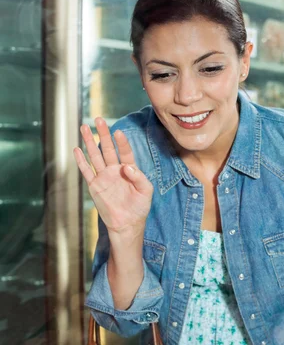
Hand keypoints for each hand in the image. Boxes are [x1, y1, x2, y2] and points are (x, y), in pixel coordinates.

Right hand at [74, 118, 153, 234]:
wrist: (127, 224)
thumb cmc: (139, 208)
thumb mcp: (146, 192)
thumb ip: (140, 177)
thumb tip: (126, 166)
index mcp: (129, 169)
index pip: (124, 152)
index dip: (122, 142)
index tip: (118, 132)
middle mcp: (115, 170)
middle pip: (107, 149)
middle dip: (103, 134)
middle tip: (99, 120)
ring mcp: (104, 177)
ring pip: (95, 156)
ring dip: (89, 142)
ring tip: (85, 127)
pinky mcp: (95, 186)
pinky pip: (87, 171)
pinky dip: (81, 161)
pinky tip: (77, 149)